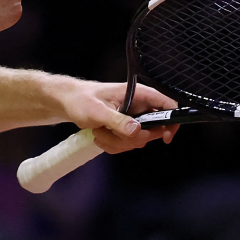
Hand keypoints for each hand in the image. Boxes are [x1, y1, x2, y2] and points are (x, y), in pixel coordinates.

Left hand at [58, 79, 179, 153]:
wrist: (68, 103)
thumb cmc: (81, 100)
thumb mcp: (97, 111)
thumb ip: (118, 121)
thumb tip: (137, 130)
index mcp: (139, 94)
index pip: (169, 106)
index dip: (172, 122)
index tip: (163, 137)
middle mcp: (140, 106)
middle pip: (154, 130)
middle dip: (132, 138)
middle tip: (111, 132)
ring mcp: (133, 118)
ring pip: (139, 140)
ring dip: (118, 142)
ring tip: (100, 131)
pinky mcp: (125, 128)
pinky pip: (128, 144)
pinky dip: (113, 145)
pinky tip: (100, 136)